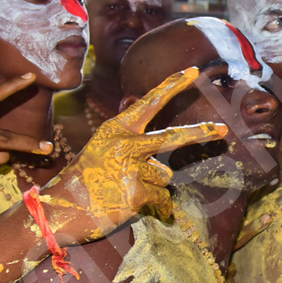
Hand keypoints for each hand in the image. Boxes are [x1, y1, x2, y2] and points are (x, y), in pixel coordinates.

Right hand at [46, 68, 227, 241]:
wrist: (59, 211)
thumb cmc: (83, 181)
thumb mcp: (102, 150)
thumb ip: (131, 147)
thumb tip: (166, 166)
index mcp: (116, 128)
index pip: (150, 101)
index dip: (173, 85)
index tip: (194, 71)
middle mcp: (126, 143)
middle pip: (173, 137)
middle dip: (202, 133)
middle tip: (223, 129)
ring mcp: (132, 168)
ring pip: (165, 176)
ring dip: (153, 185)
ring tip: (125, 190)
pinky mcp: (136, 193)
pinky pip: (161, 198)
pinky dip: (155, 206)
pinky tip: (130, 205)